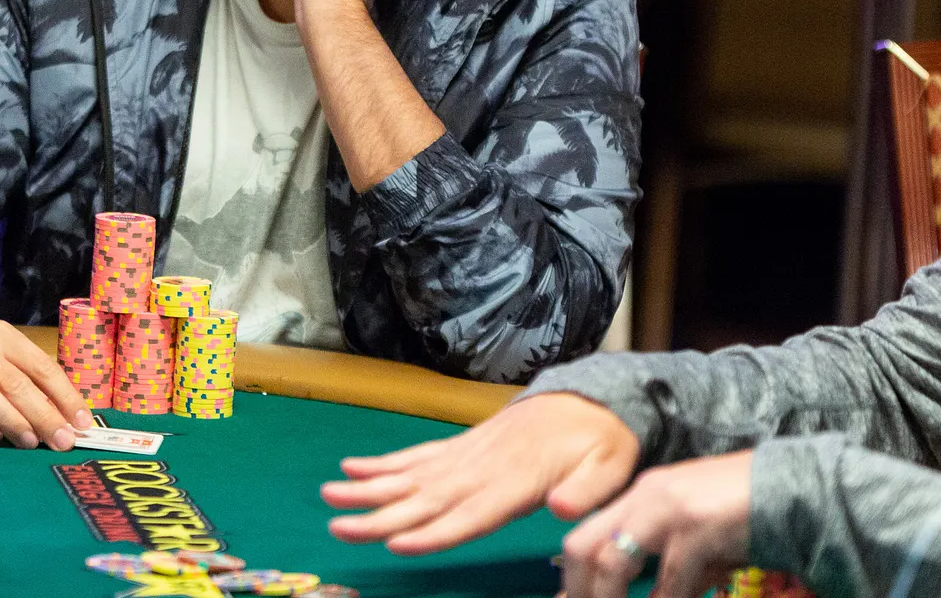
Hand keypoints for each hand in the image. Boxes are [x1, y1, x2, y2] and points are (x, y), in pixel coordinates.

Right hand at [0, 310, 90, 450]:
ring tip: (33, 443)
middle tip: (64, 440)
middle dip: (45, 415)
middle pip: (18, 383)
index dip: (65, 396)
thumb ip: (27, 380)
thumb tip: (66, 416)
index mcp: (3, 336)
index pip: (42, 366)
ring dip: (14, 422)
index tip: (83, 422)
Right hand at [322, 392, 639, 554]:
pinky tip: (352, 468)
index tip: (397, 543)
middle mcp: (484, 466)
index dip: (434, 531)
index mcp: (518, 479)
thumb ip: (586, 491)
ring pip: (412, 476)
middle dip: (381, 515)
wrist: (591, 397)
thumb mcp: (611, 465)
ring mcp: (469, 453)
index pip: (471, 513)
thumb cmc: (602, 440)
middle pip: (426, 498)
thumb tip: (558, 507)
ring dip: (369, 488)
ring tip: (329, 496)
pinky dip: (384, 463)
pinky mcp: (463, 445)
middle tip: (338, 527)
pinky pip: (418, 455)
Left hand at [558, 450, 752, 597]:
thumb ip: (668, 563)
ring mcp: (669, 509)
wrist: (791, 489)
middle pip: (585, 548)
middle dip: (582, 591)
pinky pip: (668, 583)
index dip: (572, 580)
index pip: (584, 536)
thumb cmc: (743, 512)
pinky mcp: (697, 529)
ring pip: (615, 565)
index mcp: (642, 495)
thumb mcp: (694, 532)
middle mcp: (646, 496)